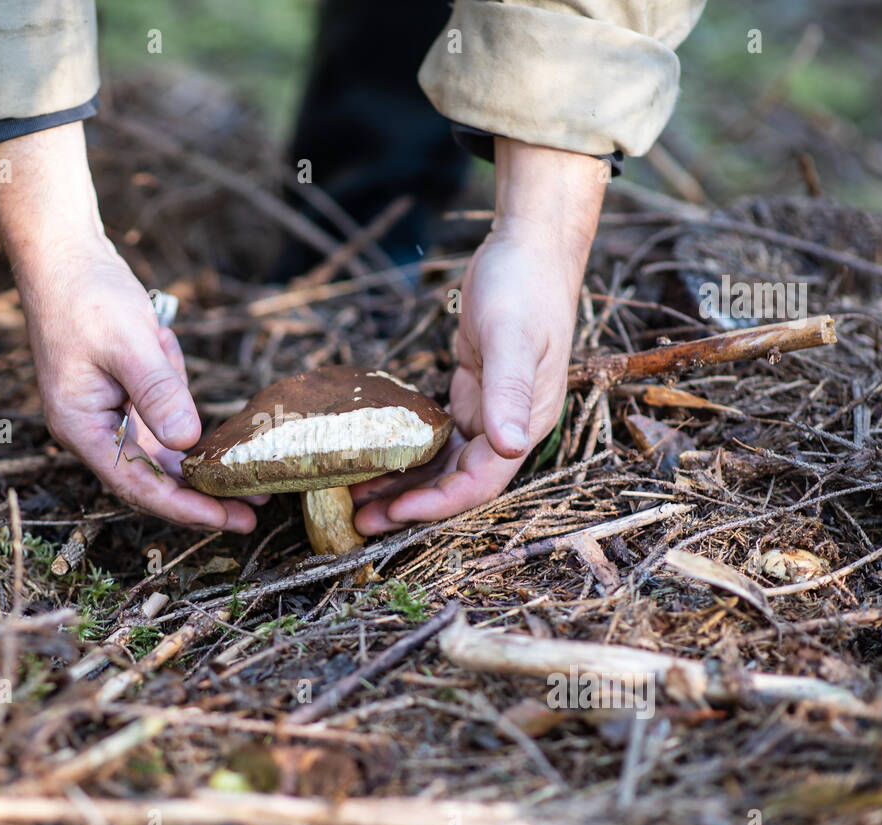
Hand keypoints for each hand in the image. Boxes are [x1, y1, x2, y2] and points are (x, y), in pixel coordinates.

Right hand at [0, 122, 258, 531]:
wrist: (66, 258)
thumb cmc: (87, 296)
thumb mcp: (129, 342)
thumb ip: (158, 392)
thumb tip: (187, 440)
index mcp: (81, 427)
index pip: (137, 485)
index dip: (183, 507)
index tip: (226, 521)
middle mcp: (93, 432)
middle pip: (151, 483)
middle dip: (200, 501)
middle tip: (253, 516)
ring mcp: (110, 418)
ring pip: (161, 463)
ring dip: (202, 479)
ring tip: (252, 494)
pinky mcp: (127, 401)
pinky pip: (163, 435)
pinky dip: (194, 447)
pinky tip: (228, 454)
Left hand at [353, 140, 605, 534]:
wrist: (528, 247)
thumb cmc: (526, 286)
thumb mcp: (514, 335)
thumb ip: (510, 390)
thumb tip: (510, 446)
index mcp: (525, 422)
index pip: (480, 482)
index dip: (438, 503)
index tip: (396, 512)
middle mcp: (507, 425)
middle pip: (456, 482)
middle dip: (410, 503)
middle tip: (358, 520)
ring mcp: (487, 410)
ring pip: (441, 463)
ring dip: (402, 482)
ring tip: (354, 497)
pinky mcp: (468, 392)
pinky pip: (434, 435)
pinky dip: (406, 451)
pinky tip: (372, 458)